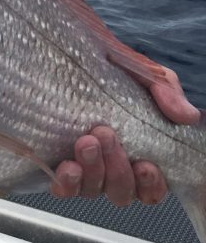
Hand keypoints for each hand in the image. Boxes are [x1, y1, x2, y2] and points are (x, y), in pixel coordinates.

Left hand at [51, 66, 199, 205]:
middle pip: (121, 191)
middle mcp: (111, 165)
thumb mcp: (142, 71)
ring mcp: (84, 165)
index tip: (145, 165)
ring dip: (92, 170)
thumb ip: (165, 90)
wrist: (69, 50)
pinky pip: (63, 187)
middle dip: (117, 169)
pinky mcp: (55, 160)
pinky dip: (67, 184)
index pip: (150, 187)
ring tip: (86, 142)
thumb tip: (187, 116)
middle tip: (105, 134)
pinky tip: (68, 167)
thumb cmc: (109, 65)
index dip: (150, 184)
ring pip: (94, 190)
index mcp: (138, 151)